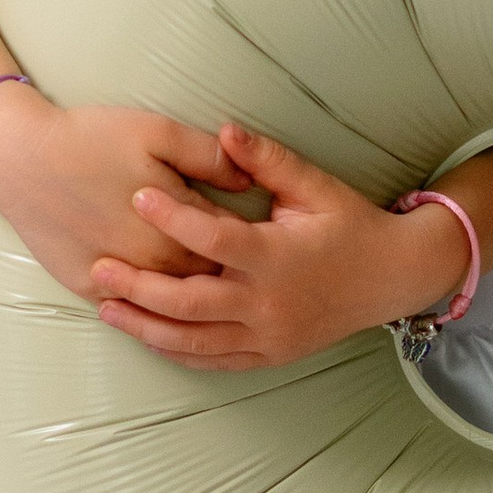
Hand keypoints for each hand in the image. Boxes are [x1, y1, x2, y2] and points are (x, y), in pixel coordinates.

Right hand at [0, 88, 241, 301]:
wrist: (19, 159)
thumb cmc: (90, 139)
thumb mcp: (158, 131)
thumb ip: (209, 157)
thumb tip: (247, 181)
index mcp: (179, 225)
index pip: (233, 243)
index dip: (249, 239)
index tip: (262, 236)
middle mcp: (153, 263)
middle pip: (209, 280)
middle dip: (228, 274)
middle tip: (245, 269)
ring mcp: (119, 282)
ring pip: (171, 304)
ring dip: (192, 299)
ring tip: (212, 289)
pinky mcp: (88, 289)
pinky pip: (131, 310)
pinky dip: (149, 309)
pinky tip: (164, 305)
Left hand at [87, 120, 471, 368]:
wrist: (392, 278)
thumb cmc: (351, 226)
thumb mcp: (316, 187)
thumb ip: (269, 160)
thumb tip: (225, 131)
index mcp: (278, 257)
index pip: (213, 238)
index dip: (172, 217)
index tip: (138, 194)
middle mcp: (269, 303)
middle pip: (190, 302)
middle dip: (139, 287)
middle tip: (100, 268)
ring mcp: (268, 336)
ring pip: (195, 340)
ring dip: (146, 327)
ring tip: (107, 308)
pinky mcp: (269, 355)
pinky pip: (214, 360)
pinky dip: (177, 351)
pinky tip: (147, 336)